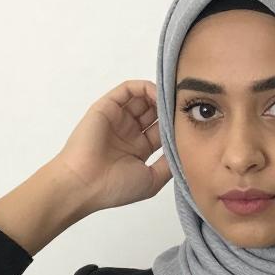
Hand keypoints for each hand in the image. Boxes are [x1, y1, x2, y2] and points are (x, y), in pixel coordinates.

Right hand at [56, 79, 171, 213]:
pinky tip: (158, 94)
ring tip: (173, 99)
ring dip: (159, 96)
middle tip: (184, 107)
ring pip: (143, 99)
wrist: (84, 184)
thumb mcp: (151, 180)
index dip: (175, 125)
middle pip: (154, 112)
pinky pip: (128, 90)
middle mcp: (129, 132)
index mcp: (139, 150)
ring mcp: (118, 119)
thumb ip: (168, 164)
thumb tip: (184, 149)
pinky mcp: (107, 107)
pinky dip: (145, 88)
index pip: (162, 130)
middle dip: (169, 109)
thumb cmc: (115, 187)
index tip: (191, 123)